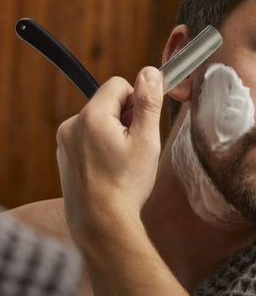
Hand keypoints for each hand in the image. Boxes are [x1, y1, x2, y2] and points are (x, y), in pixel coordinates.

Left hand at [56, 66, 163, 244]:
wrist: (102, 223)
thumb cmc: (126, 184)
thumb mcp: (146, 140)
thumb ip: (148, 102)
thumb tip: (150, 72)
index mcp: (92, 115)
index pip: (118, 84)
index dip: (137, 100)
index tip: (144, 122)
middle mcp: (72, 124)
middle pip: (108, 102)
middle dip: (125, 117)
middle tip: (136, 146)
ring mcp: (66, 141)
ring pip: (99, 120)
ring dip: (114, 131)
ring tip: (123, 160)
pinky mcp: (65, 155)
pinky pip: (88, 136)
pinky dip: (101, 144)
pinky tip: (111, 168)